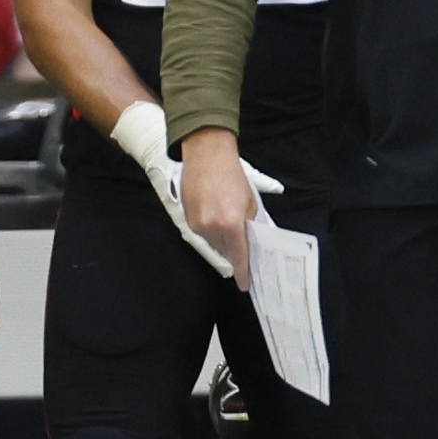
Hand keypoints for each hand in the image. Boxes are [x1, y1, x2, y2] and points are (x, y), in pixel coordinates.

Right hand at [112, 102, 279, 278]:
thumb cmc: (232, 175)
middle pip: (225, 251)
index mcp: (231, 222)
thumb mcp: (249, 201)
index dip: (243, 271)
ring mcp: (197, 223)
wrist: (207, 155)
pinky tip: (217, 215)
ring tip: (229, 221)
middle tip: (244, 246)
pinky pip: (203, 233)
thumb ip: (249, 225)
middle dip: (235, 250)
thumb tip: (249, 242)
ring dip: (222, 238)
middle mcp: (211, 226)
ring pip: (213, 242)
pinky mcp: (188, 218)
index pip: (239, 255)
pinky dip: (211, 229)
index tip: (245, 284)